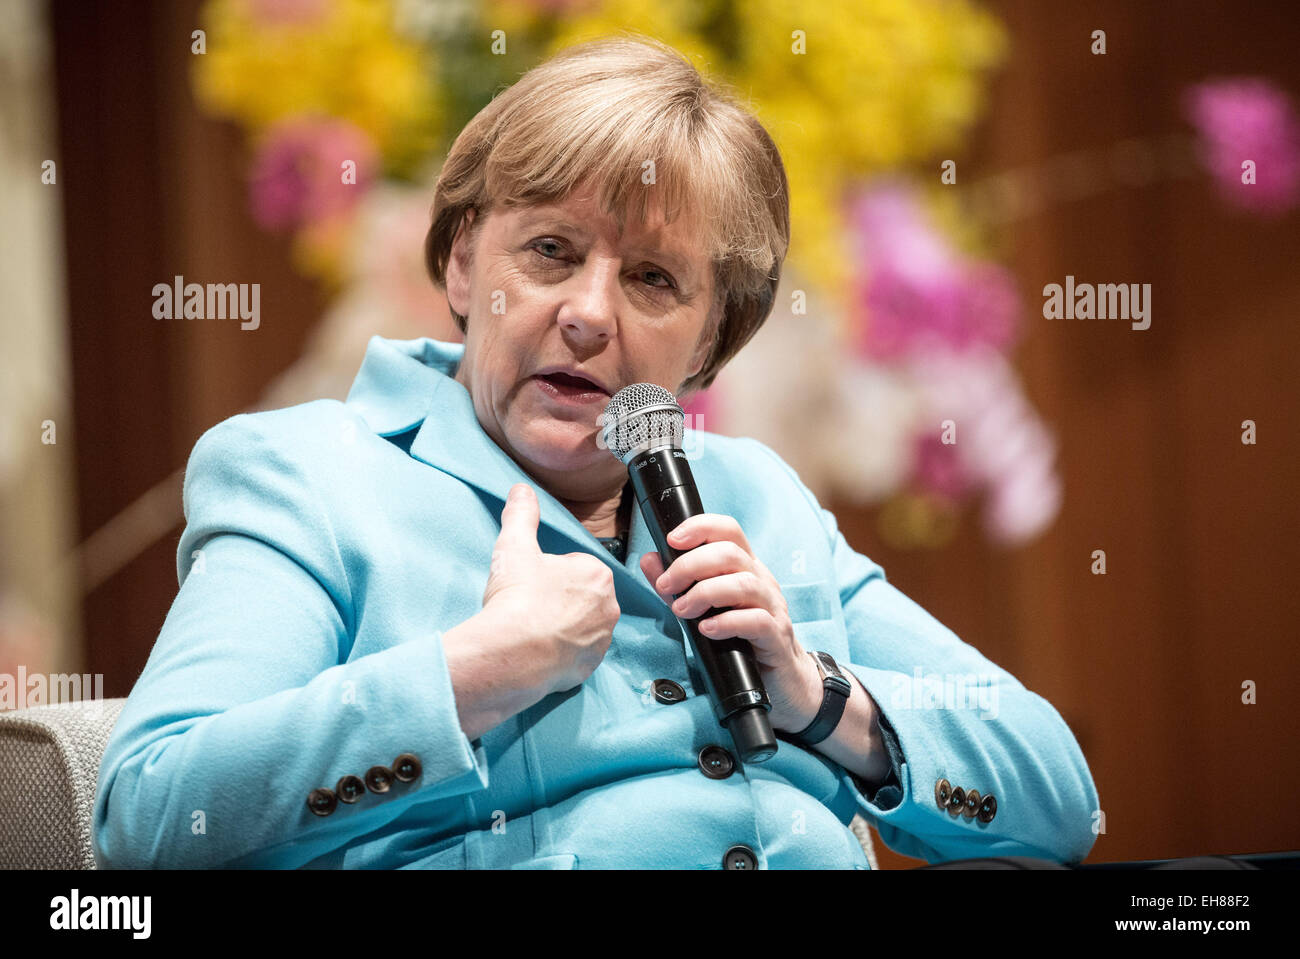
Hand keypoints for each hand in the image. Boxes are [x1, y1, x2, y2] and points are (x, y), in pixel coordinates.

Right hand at [483, 483, 620, 694]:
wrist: (511, 654)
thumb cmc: (517, 599)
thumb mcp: (515, 546)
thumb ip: (521, 514)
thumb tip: (521, 490)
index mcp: (597, 573)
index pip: (574, 567)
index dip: (548, 574)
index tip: (531, 584)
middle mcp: (608, 606)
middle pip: (580, 596)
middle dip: (559, 599)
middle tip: (530, 605)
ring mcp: (601, 638)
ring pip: (581, 625)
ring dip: (562, 626)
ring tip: (533, 628)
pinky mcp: (590, 666)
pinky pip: (577, 654)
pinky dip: (562, 652)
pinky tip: (540, 649)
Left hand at [639, 514, 823, 734]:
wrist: (783, 681)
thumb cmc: (743, 640)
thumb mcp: (707, 608)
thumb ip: (679, 584)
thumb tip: (650, 559)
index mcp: (746, 567)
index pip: (728, 530)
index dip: (700, 527)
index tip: (672, 540)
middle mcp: (762, 581)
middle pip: (730, 553)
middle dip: (690, 565)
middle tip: (666, 586)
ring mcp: (773, 607)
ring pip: (743, 583)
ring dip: (704, 593)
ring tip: (681, 611)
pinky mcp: (777, 636)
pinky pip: (756, 620)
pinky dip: (727, 622)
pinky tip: (707, 630)